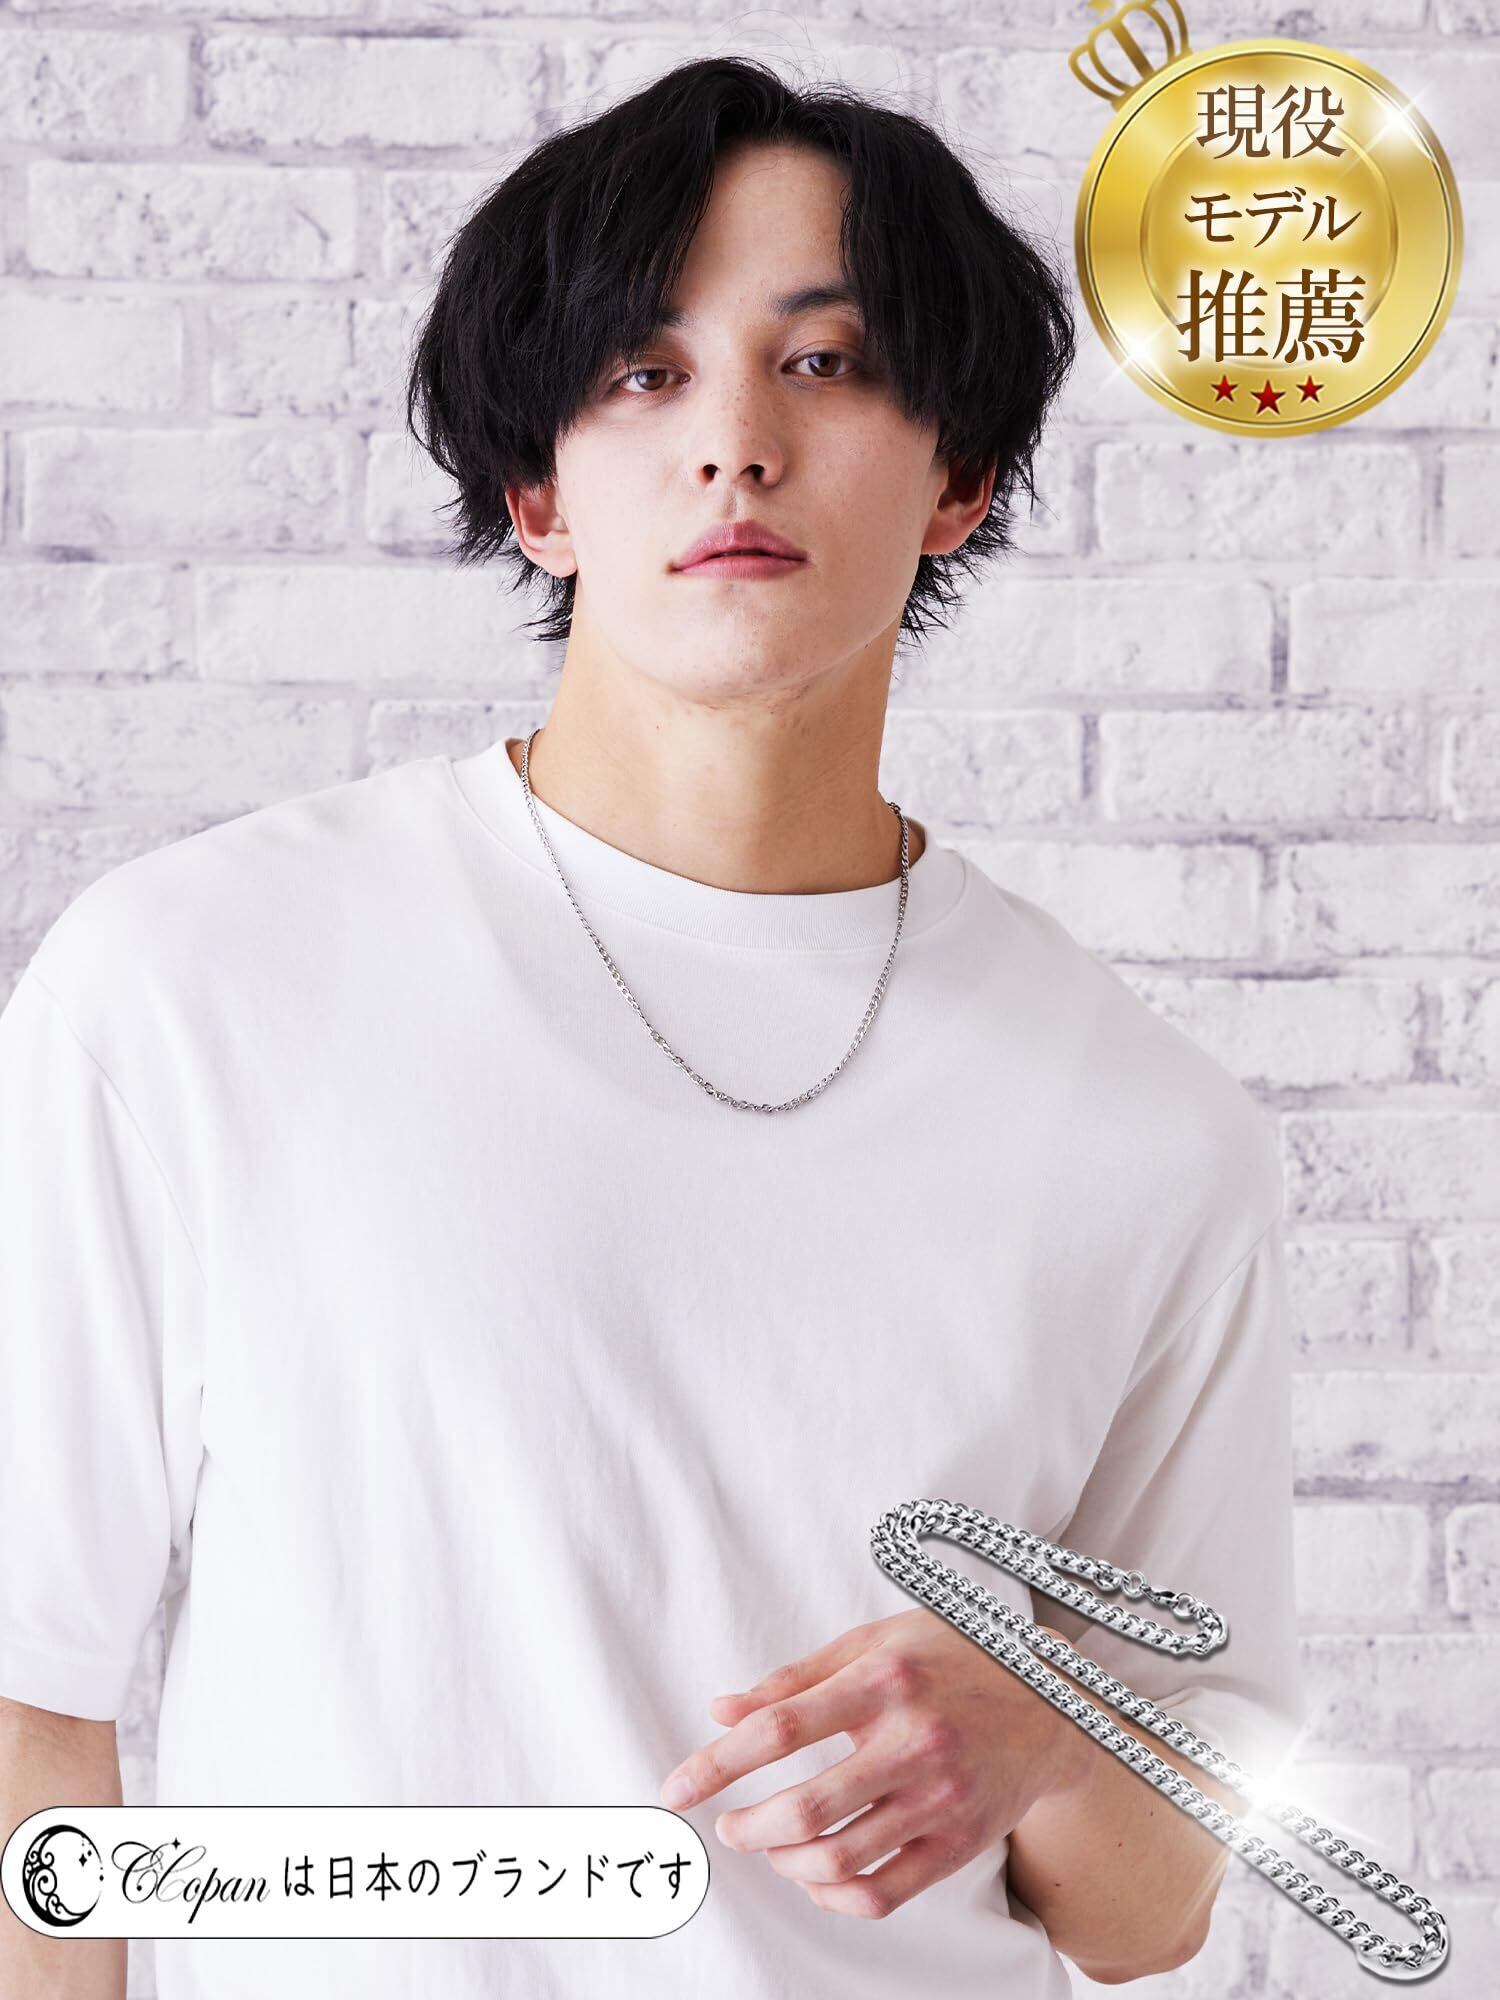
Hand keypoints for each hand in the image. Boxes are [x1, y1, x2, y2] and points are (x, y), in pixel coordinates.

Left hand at [658, 1609, 1099, 1919]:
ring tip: (772, 1846)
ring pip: (841, 1859)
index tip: (676, 1789)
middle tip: (730, 1828)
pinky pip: (884, 1892)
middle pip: (806, 1808)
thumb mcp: (873, 1642)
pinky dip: (836, 1896)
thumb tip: (721, 1710)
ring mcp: (940, 1797)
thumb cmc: (951, 1659)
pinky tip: (816, 1876)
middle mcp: (913, 1739)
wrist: (1049, 1703)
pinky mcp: (960, 1841)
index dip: (718, 1763)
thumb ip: (795, 1679)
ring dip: (786, 1863)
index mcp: (882, 1679)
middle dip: (749, 1828)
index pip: (780, 1727)